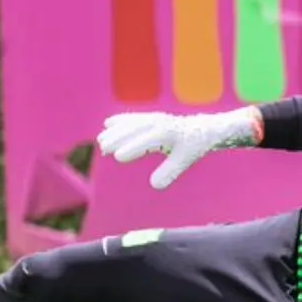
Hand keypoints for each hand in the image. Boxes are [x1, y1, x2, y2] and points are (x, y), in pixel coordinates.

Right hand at [96, 108, 259, 188]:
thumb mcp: (183, 161)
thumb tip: (154, 185)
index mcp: (168, 134)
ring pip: (131, 123)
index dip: (132, 148)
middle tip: (103, 149)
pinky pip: (134, 117)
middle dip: (118, 138)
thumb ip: (169, 172)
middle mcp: (159, 123)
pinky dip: (121, 120)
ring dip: (115, 131)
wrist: (201, 128)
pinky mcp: (151, 117)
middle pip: (134, 130)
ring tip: (101, 141)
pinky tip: (107, 124)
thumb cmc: (192, 147)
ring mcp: (154, 118)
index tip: (117, 156)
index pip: (147, 141)